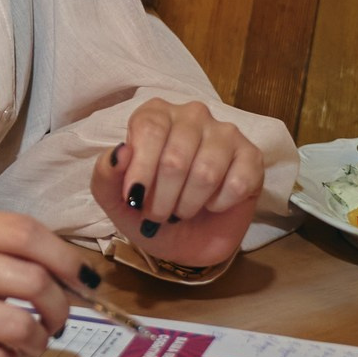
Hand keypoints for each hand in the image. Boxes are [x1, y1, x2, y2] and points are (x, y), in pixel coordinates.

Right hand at [0, 209, 95, 356]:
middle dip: (59, 305)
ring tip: (31, 342)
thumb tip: (80, 280)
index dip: (66, 258)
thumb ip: (17, 256)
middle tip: (57, 320)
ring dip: (37, 338)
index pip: (24, 232)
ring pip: (17, 321)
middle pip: (30, 278)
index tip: (85, 282)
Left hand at [92, 99, 262, 271]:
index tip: (135, 200)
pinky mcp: (252, 157)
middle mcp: (191, 115)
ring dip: (189, 204)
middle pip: (176, 156)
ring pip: (207, 171)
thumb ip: (106, 175)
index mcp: (155, 114)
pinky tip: (212, 205)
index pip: (150, 129)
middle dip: (163, 198)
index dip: (142, 170)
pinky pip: (237, 182)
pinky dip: (219, 205)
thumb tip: (121, 152)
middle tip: (159, 214)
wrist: (185, 241)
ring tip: (182, 211)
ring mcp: (225, 133)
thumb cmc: (148, 211)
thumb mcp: (115, 200)